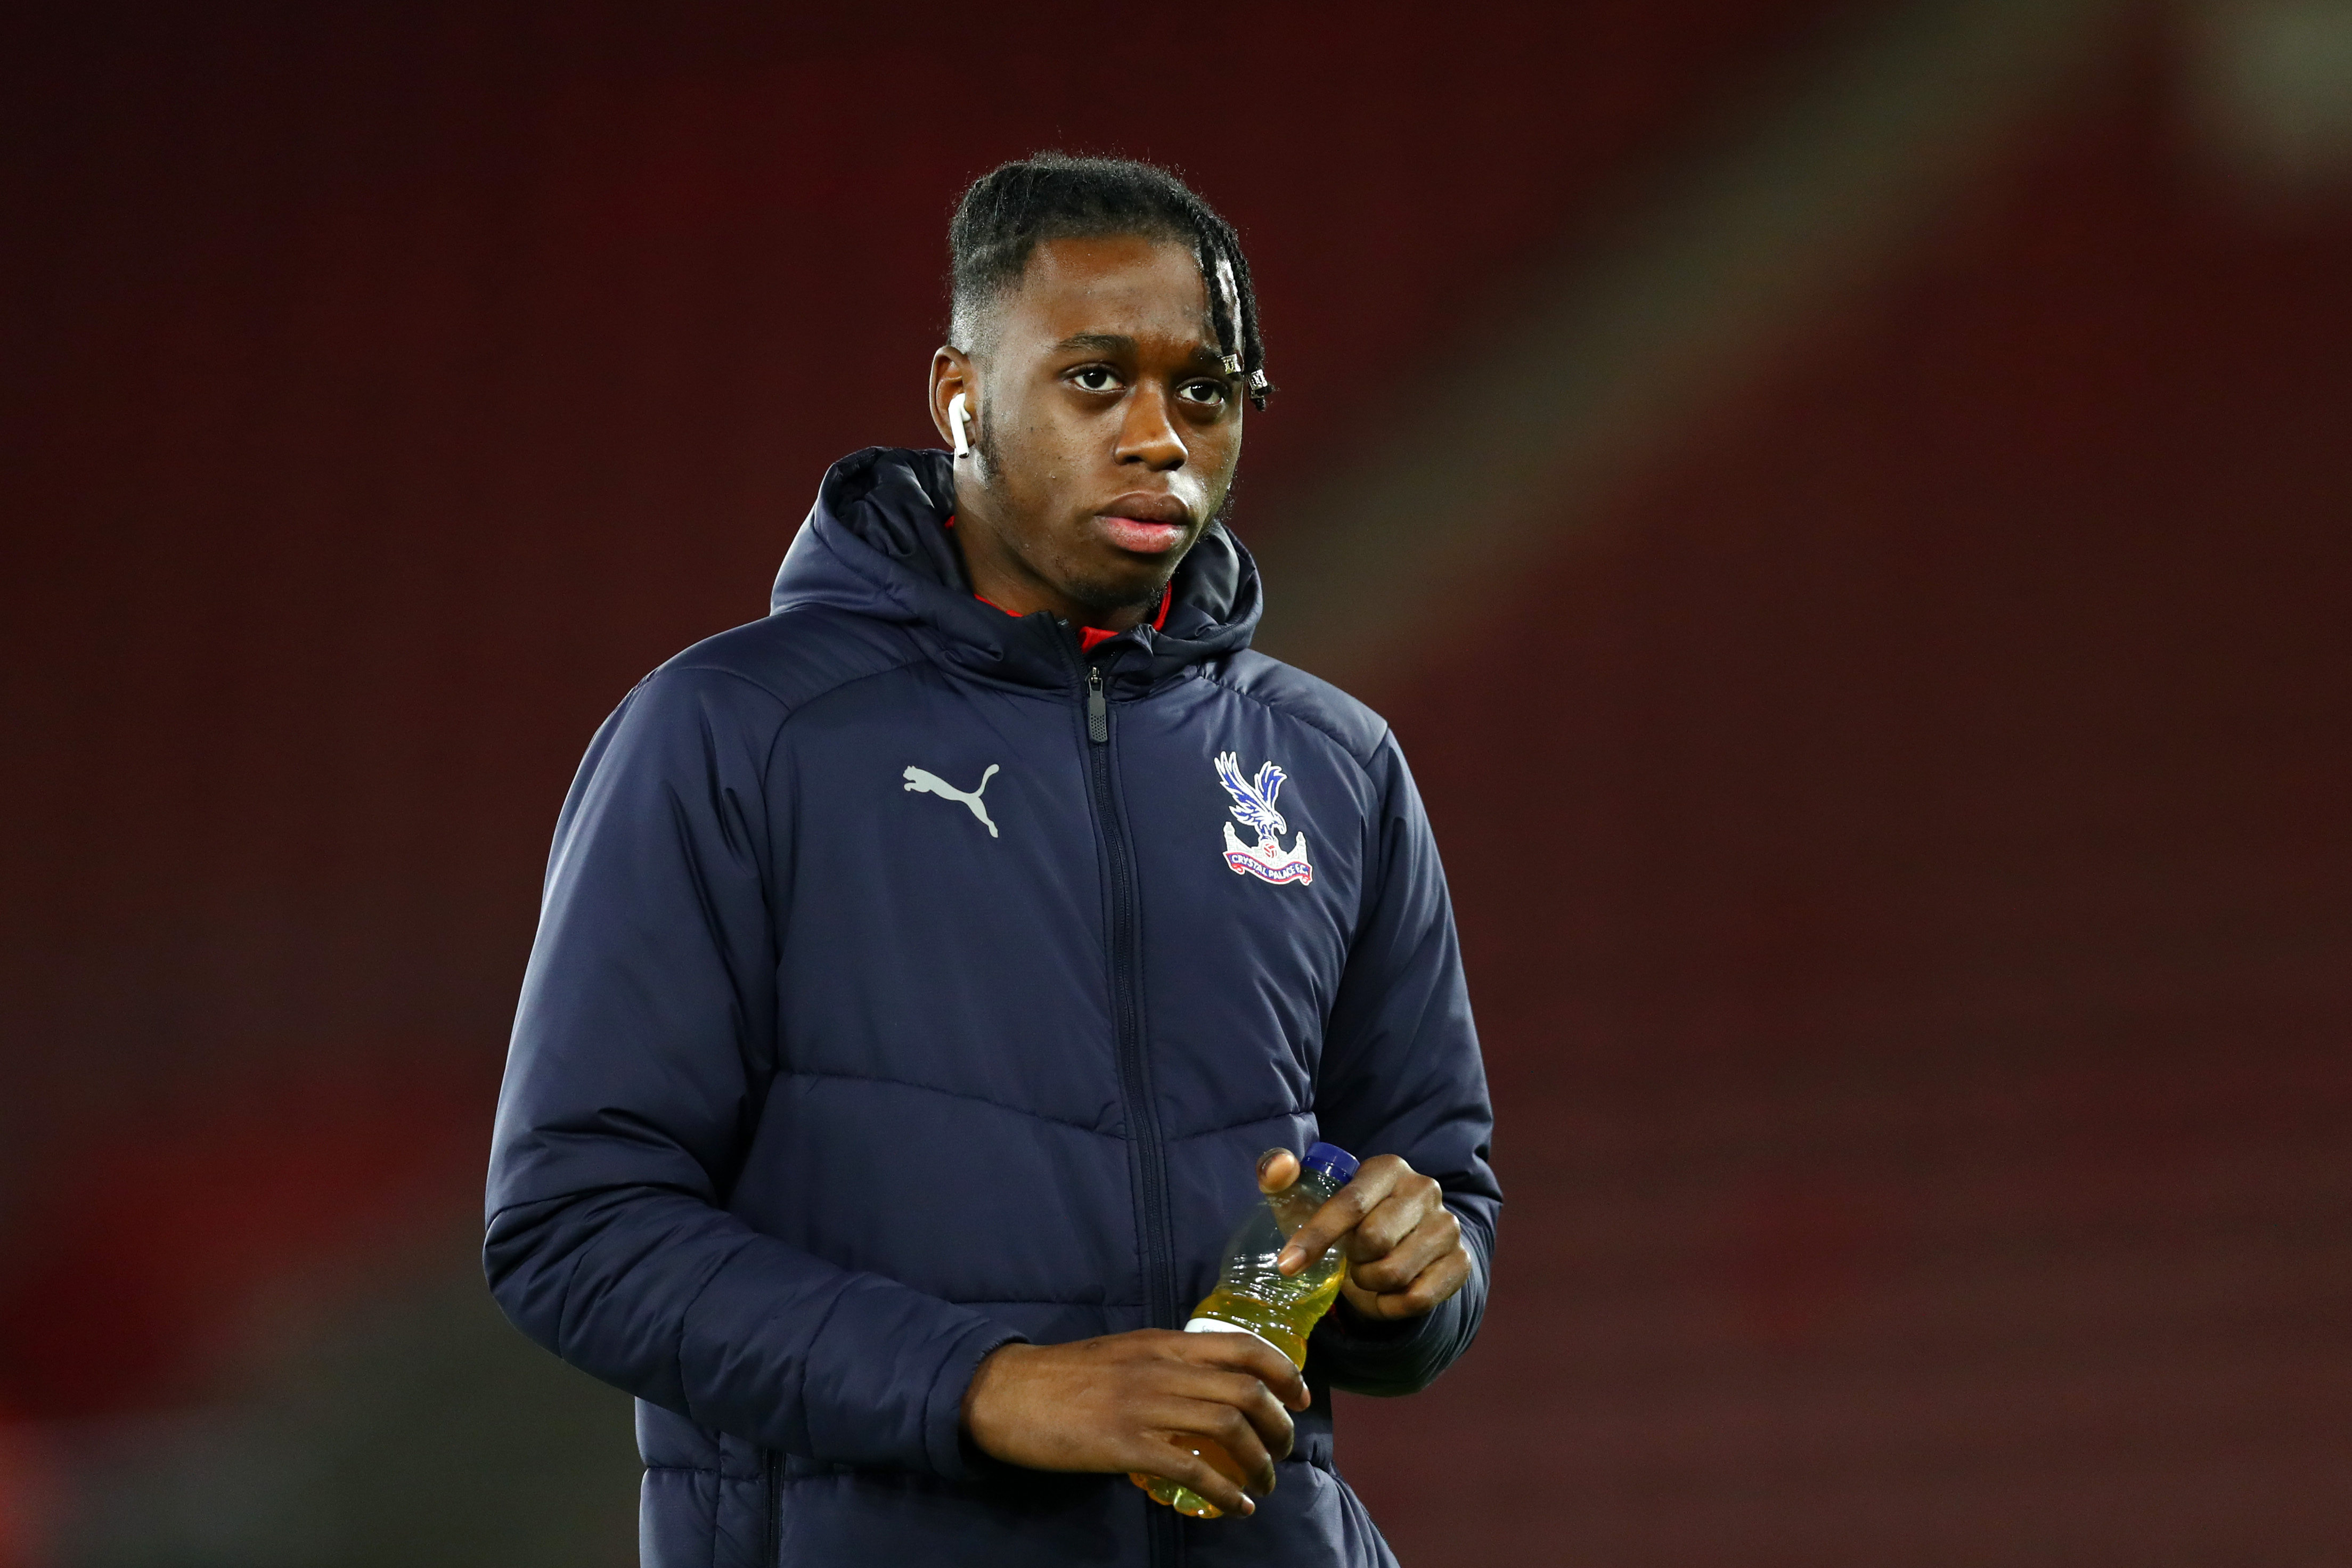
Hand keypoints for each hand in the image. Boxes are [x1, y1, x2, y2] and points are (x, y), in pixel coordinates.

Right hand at [960, 1330, 1309, 1516]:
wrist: (1005, 1392)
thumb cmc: (1062, 1377)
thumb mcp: (1122, 1354)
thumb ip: (1163, 1365)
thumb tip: (1203, 1390)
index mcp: (1162, 1342)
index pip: (1242, 1345)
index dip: (1283, 1371)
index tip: (1300, 1396)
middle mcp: (1162, 1367)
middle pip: (1247, 1388)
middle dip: (1280, 1423)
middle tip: (1285, 1449)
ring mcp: (1145, 1405)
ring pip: (1229, 1426)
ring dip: (1260, 1461)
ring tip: (1265, 1483)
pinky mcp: (1126, 1444)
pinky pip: (1193, 1468)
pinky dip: (1225, 1490)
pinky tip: (1236, 1506)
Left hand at [1271, 1151, 1469, 1321]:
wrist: (1400, 1248)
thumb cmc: (1346, 1223)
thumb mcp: (1308, 1199)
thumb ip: (1281, 1176)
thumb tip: (1277, 1167)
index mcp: (1387, 1168)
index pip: (1350, 1203)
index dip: (1316, 1236)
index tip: (1287, 1265)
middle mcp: (1424, 1189)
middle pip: (1374, 1240)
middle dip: (1352, 1259)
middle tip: (1351, 1257)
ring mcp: (1447, 1225)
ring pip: (1395, 1273)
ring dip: (1370, 1283)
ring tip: (1368, 1272)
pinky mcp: (1460, 1261)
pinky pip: (1417, 1298)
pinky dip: (1391, 1306)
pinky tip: (1387, 1294)